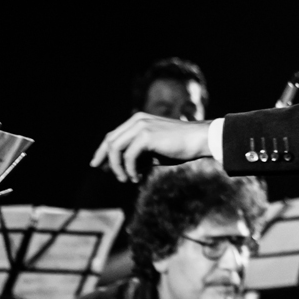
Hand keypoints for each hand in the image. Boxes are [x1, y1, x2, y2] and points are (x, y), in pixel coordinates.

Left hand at [90, 112, 211, 182]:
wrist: (199, 140)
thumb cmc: (181, 146)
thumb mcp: (156, 149)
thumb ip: (139, 153)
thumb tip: (121, 167)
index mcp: (139, 120)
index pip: (113, 135)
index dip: (103, 151)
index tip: (99, 165)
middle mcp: (137, 120)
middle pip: (110, 140)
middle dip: (105, 159)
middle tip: (105, 173)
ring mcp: (141, 126)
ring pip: (115, 149)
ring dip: (117, 167)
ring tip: (125, 179)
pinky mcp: (146, 136)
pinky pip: (127, 156)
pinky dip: (128, 169)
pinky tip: (136, 177)